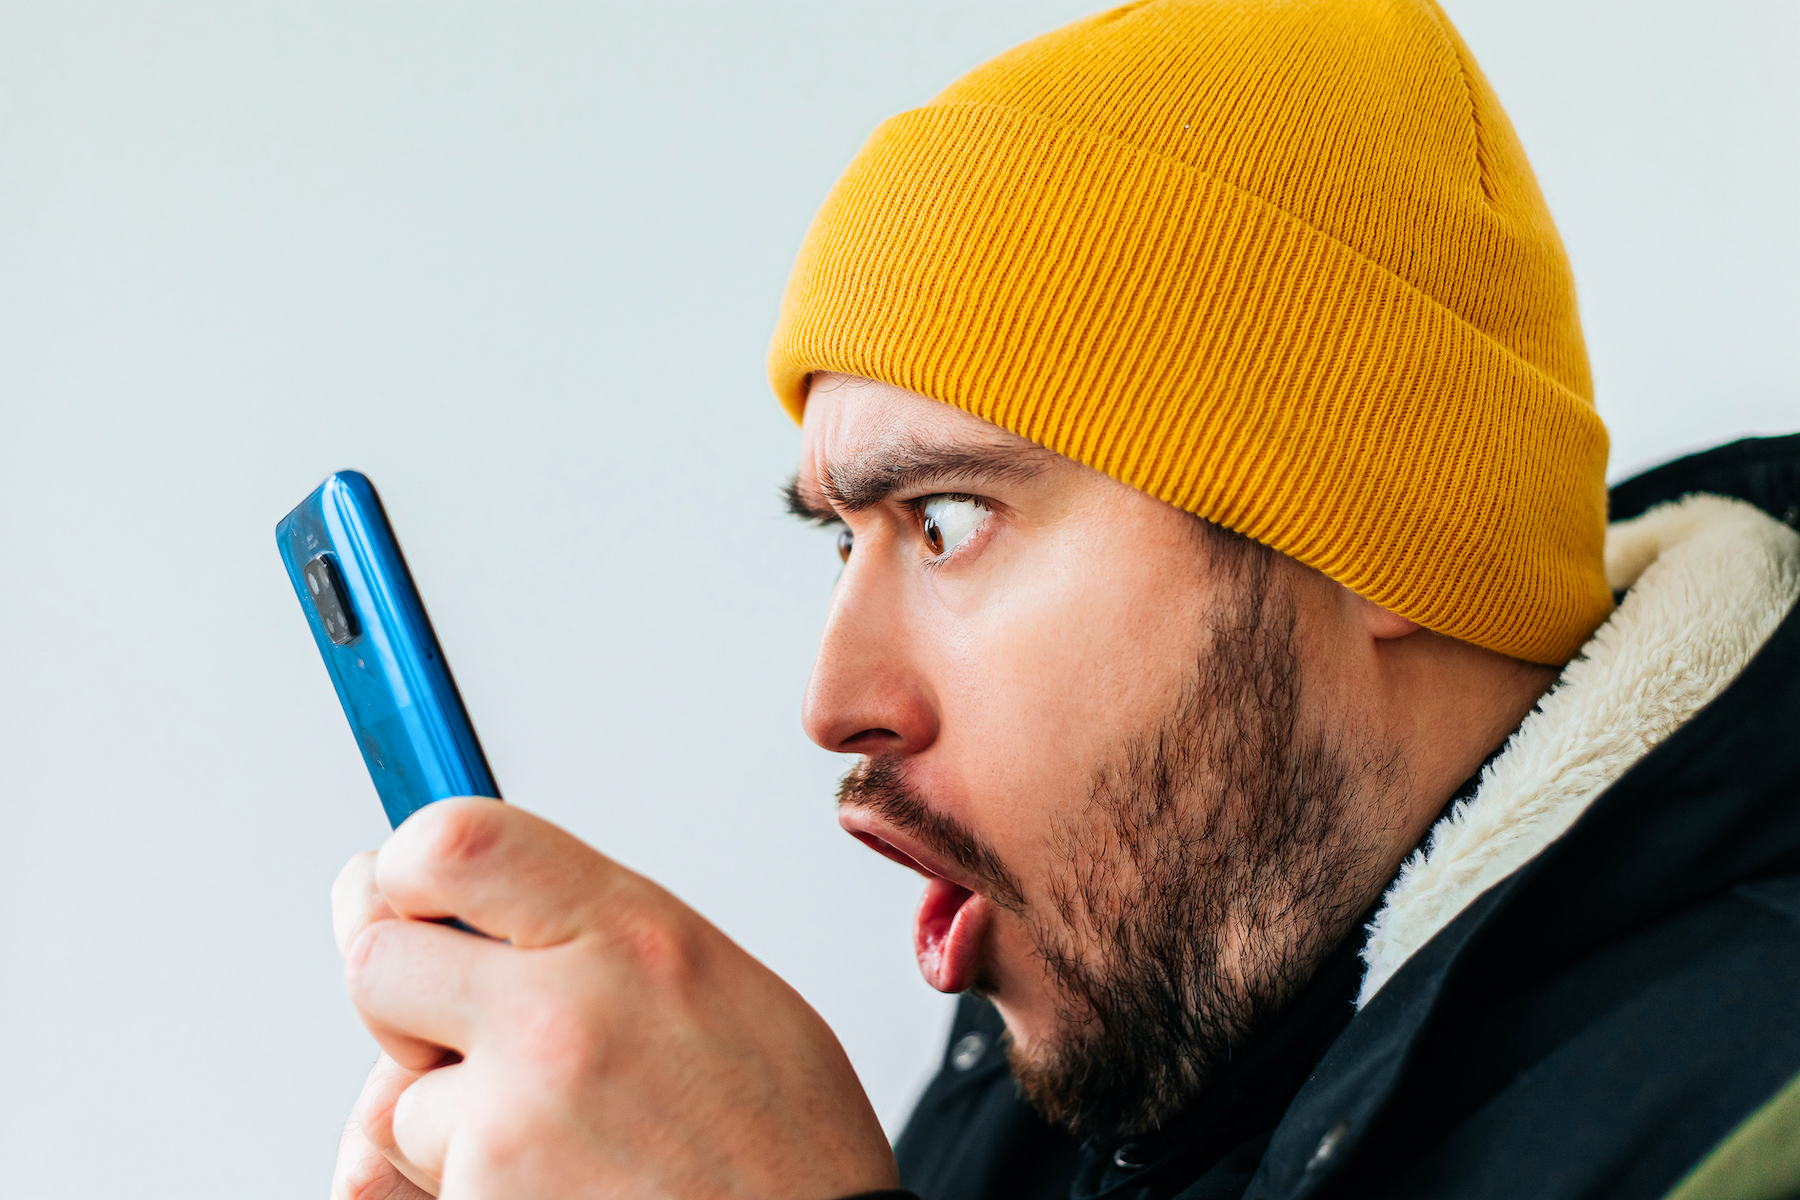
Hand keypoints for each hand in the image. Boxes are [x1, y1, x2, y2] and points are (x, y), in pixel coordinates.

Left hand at [329, 797, 898, 1199]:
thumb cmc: (776, 1133)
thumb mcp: (708, 977)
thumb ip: (575, 925)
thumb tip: (441, 904)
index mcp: (628, 934)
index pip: (452, 845)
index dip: (406, 869)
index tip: (412, 894)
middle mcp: (560, 1016)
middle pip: (377, 966)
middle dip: (405, 1001)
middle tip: (470, 1031)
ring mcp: (513, 1123)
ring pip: (392, 1096)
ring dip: (447, 1118)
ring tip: (564, 1138)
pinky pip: (413, 1180)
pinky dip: (468, 1185)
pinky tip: (562, 1185)